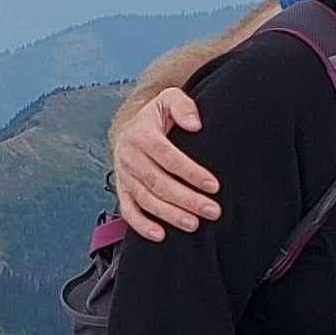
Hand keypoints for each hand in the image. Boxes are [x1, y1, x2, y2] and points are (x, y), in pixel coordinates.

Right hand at [111, 88, 223, 242]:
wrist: (130, 128)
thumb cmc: (156, 116)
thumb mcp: (168, 99)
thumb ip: (183, 105)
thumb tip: (195, 124)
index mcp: (141, 135)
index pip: (168, 156)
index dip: (191, 172)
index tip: (213, 185)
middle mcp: (129, 156)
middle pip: (159, 183)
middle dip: (187, 199)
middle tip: (212, 210)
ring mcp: (124, 176)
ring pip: (146, 199)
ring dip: (170, 214)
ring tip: (194, 224)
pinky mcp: (122, 190)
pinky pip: (128, 211)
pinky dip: (142, 225)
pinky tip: (161, 235)